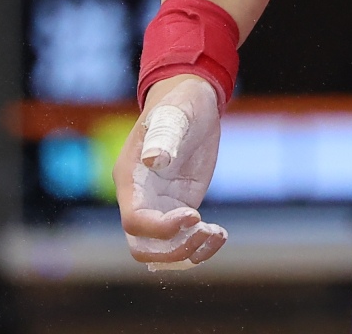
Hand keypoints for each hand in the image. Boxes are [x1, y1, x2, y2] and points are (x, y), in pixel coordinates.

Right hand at [116, 74, 228, 269]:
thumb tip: (154, 159)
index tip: (195, 215)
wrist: (191, 99)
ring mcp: (159, 206)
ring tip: (218, 234)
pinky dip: (199, 247)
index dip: (161, 228)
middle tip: (206, 231)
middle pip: (142, 247)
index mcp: (131, 179)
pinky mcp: (179, 207)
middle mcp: (140, 198)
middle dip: (174, 249)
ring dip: (189, 253)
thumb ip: (164, 136)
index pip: (135, 221)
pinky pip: (181, 240)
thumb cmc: (179, 102)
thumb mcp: (175, 115)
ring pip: (162, 252)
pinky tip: (220, 233)